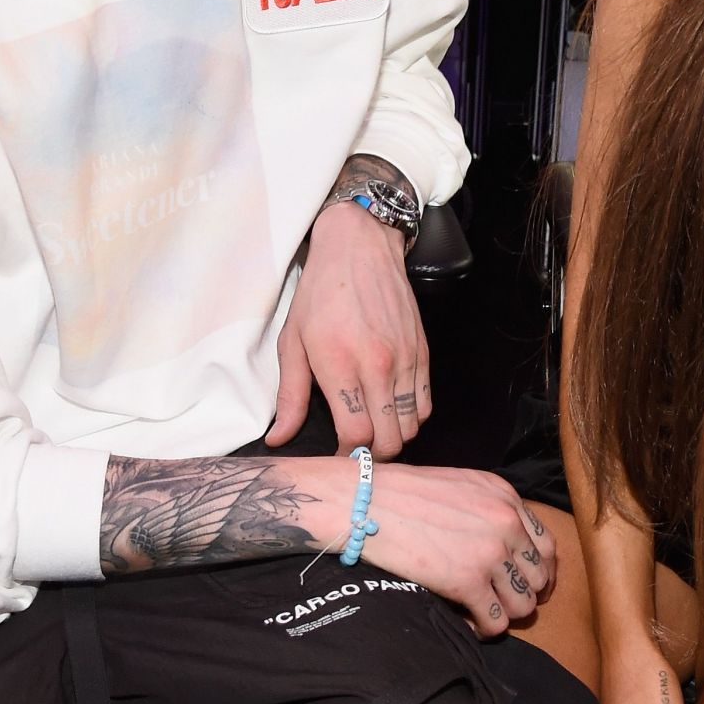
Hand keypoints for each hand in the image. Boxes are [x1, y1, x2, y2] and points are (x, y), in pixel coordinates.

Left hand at [268, 200, 429, 460]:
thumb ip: (290, 397)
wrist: (360, 247)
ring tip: (374, 429)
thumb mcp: (293, 342)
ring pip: (411, 427)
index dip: (347, 455)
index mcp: (341, 364)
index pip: (356, 435)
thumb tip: (279, 439)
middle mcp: (378, 365)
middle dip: (372, 454)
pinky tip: (391, 410)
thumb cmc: (321, 293)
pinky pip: (425, 404)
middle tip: (355, 447)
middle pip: (390, 440)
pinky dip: (411, 417)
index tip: (337, 455)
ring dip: (393, 437)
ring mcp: (405, 360)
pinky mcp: (422, 353)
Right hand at [362, 461, 554, 632]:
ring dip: (505, 614)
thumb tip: (501, 543)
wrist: (366, 502)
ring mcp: (490, 553)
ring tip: (482, 613)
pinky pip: (495, 622)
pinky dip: (482, 628)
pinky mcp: (467, 581)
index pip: (546, 545)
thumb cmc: (401, 493)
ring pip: (523, 604)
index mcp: (506, 497)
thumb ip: (488, 510)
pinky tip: (466, 621)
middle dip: (525, 595)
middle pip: (540, 577)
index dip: (539, 571)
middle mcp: (506, 523)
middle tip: (504, 604)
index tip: (525, 584)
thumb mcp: (459, 486)